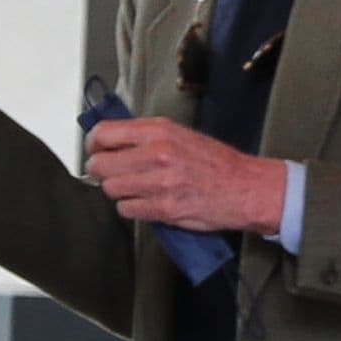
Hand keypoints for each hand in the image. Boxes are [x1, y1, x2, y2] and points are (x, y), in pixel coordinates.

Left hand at [85, 116, 284, 233]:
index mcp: (158, 131)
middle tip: (111, 173)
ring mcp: (160, 183)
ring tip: (133, 187)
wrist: (246, 187)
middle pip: (100, 165)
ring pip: (111, 189)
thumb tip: (108, 139)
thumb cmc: (213, 161)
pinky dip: (130, 207)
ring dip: (117, 190)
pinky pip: (126, 209)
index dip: (93, 144)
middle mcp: (157, 154)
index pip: (103, 133)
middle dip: (101, 171)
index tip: (95, 150)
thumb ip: (143, 135)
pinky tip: (144, 202)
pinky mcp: (165, 208)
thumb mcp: (177, 133)